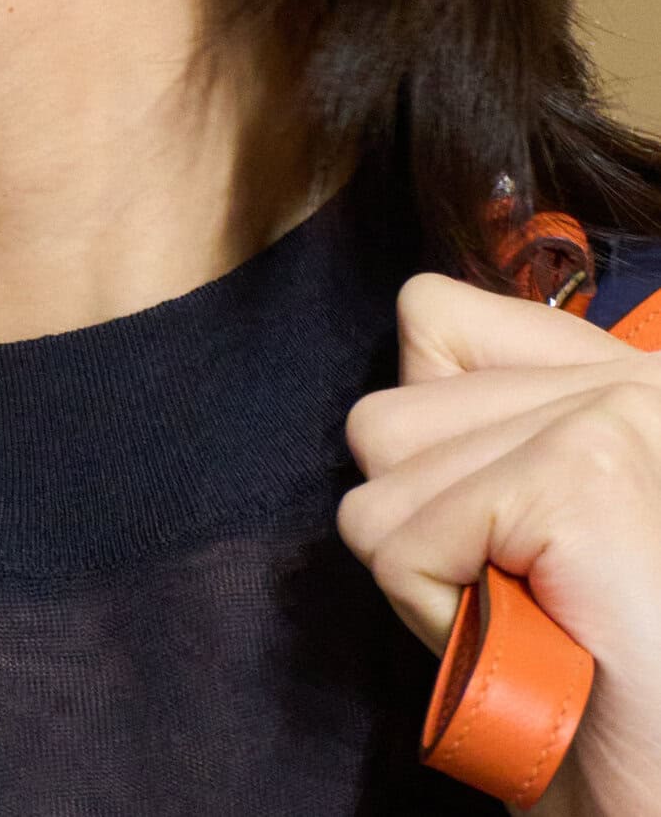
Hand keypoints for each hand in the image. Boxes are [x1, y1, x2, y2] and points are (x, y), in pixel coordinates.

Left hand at [337, 273, 660, 816]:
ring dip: (429, 579)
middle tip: (525, 605)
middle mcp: (628, 376)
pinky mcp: (576, 480)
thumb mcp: (536, 532)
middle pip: (384, 416)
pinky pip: (400, 544)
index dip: (427, 445)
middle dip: (423, 531)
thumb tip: (400, 383)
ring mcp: (605, 416)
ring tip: (532, 625)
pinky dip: (439, 621)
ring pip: (377, 478)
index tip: (502, 534)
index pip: (430, 315)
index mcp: (618, 376)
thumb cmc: (604, 690)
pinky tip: (533, 650)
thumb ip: (485, 435)